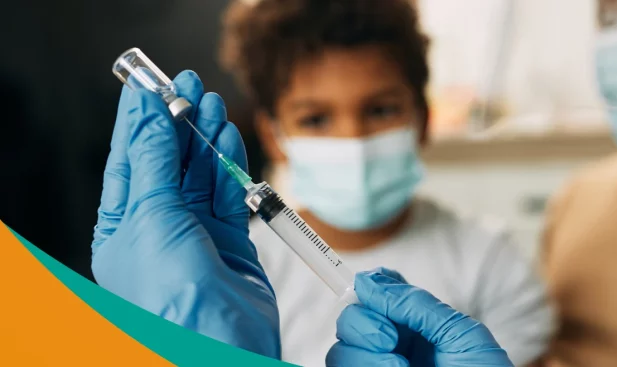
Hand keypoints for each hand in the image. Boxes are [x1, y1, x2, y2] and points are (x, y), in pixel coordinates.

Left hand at [91, 71, 279, 356]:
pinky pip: (229, 192)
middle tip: (187, 84)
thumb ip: (155, 161)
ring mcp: (196, 233)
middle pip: (167, 162)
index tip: (147, 84)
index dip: (138, 120)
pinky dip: (229, 164)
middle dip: (176, 122)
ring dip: (205, 137)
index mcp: (121, 226)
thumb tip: (150, 118)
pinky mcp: (231, 240)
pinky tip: (227, 138)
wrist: (214, 336)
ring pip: (200, 173)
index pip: (129, 160)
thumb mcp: (150, 214)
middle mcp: (158, 228)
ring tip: (210, 102)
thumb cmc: (167, 290)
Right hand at [327, 268, 511, 366]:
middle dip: (362, 325)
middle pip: (349, 323)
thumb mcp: (460, 333)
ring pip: (340, 354)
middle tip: (391, 340)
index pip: (376, 295)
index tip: (371, 292)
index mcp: (415, 326)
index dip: (367, 288)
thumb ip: (415, 305)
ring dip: (364, 357)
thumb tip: (369, 281)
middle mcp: (393, 348)